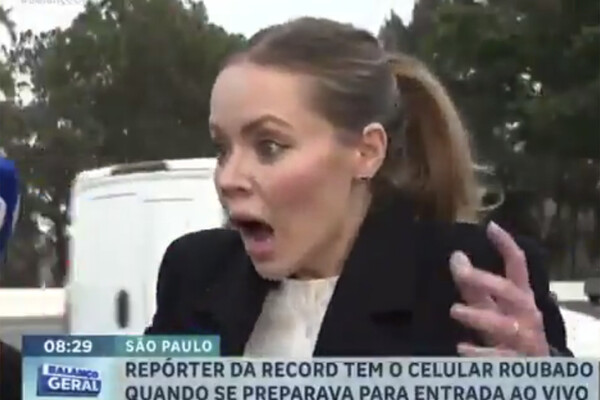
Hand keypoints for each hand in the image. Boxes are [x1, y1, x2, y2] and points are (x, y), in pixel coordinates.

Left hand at [449, 221, 549, 356]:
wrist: (534, 368)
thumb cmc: (510, 330)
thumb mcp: (493, 306)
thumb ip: (473, 284)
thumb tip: (456, 255)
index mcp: (521, 296)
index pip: (517, 265)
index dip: (506, 245)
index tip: (491, 226)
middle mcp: (526, 313)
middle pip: (510, 292)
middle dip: (486, 281)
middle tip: (461, 271)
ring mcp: (524, 337)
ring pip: (504, 325)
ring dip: (479, 317)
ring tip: (455, 310)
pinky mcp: (516, 361)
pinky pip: (498, 357)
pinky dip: (480, 353)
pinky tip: (461, 348)